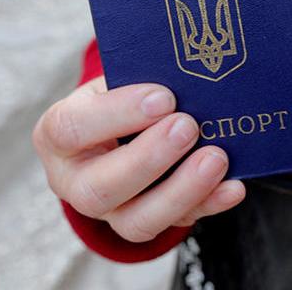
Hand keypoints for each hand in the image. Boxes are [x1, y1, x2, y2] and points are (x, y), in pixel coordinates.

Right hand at [33, 76, 244, 241]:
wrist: (125, 126)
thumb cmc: (121, 96)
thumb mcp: (116, 79)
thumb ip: (141, 78)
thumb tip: (190, 67)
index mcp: (57, 135)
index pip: (71, 130)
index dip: (117, 114)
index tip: (164, 97)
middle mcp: (75, 181)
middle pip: (99, 188)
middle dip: (150, 159)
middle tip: (189, 126)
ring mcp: (111, 210)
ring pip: (137, 221)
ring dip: (182, 190)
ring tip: (217, 158)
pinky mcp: (146, 222)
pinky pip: (177, 224)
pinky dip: (209, 204)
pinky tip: (233, 186)